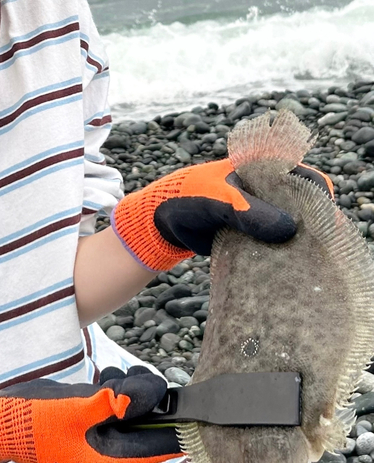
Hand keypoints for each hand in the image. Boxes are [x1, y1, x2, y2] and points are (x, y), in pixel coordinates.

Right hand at [0, 366, 181, 462]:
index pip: (160, 444)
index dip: (178, 421)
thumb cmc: (34, 416)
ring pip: (135, 414)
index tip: (192, 400)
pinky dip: (115, 392)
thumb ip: (119, 401)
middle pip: (149, 426)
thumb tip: (153, 394)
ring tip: (107, 380)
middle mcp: (110, 460)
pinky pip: (118, 410)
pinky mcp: (93, 430)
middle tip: (131, 376)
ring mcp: (101, 446)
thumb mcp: (78, 406)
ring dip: (127, 390)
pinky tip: (102, 382)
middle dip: (145, 396)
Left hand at [112, 159, 332, 270]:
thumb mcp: (219, 200)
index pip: (305, 178)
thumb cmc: (189, 198)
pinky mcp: (250, 234)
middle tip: (319, 250)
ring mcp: (259, 213)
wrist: (162, 221)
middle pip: (303, 206)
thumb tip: (289, 229)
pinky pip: (272, 244)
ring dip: (296, 243)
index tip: (325, 226)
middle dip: (311, 226)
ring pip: (289, 228)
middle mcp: (267, 190)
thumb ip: (250, 211)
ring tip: (304, 262)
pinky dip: (279, 255)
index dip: (320, 199)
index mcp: (264, 168)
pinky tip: (284, 269)